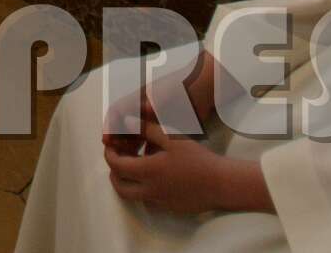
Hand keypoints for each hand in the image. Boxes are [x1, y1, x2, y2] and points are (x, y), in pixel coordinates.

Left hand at [103, 120, 271, 215]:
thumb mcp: (172, 138)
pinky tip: (156, 174)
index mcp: (147, 172)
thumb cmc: (197, 159)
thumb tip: (127, 122)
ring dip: (128, 181)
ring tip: (137, 165)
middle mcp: (149, 190)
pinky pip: (149, 199)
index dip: (110, 155)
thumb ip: (146, 129)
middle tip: (119, 159)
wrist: (221, 184)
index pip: (116, 166)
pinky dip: (144, 188)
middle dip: (114, 173)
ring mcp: (159, 202)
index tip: (111, 146)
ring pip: (133, 195)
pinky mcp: (169, 207)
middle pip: (119, 187)